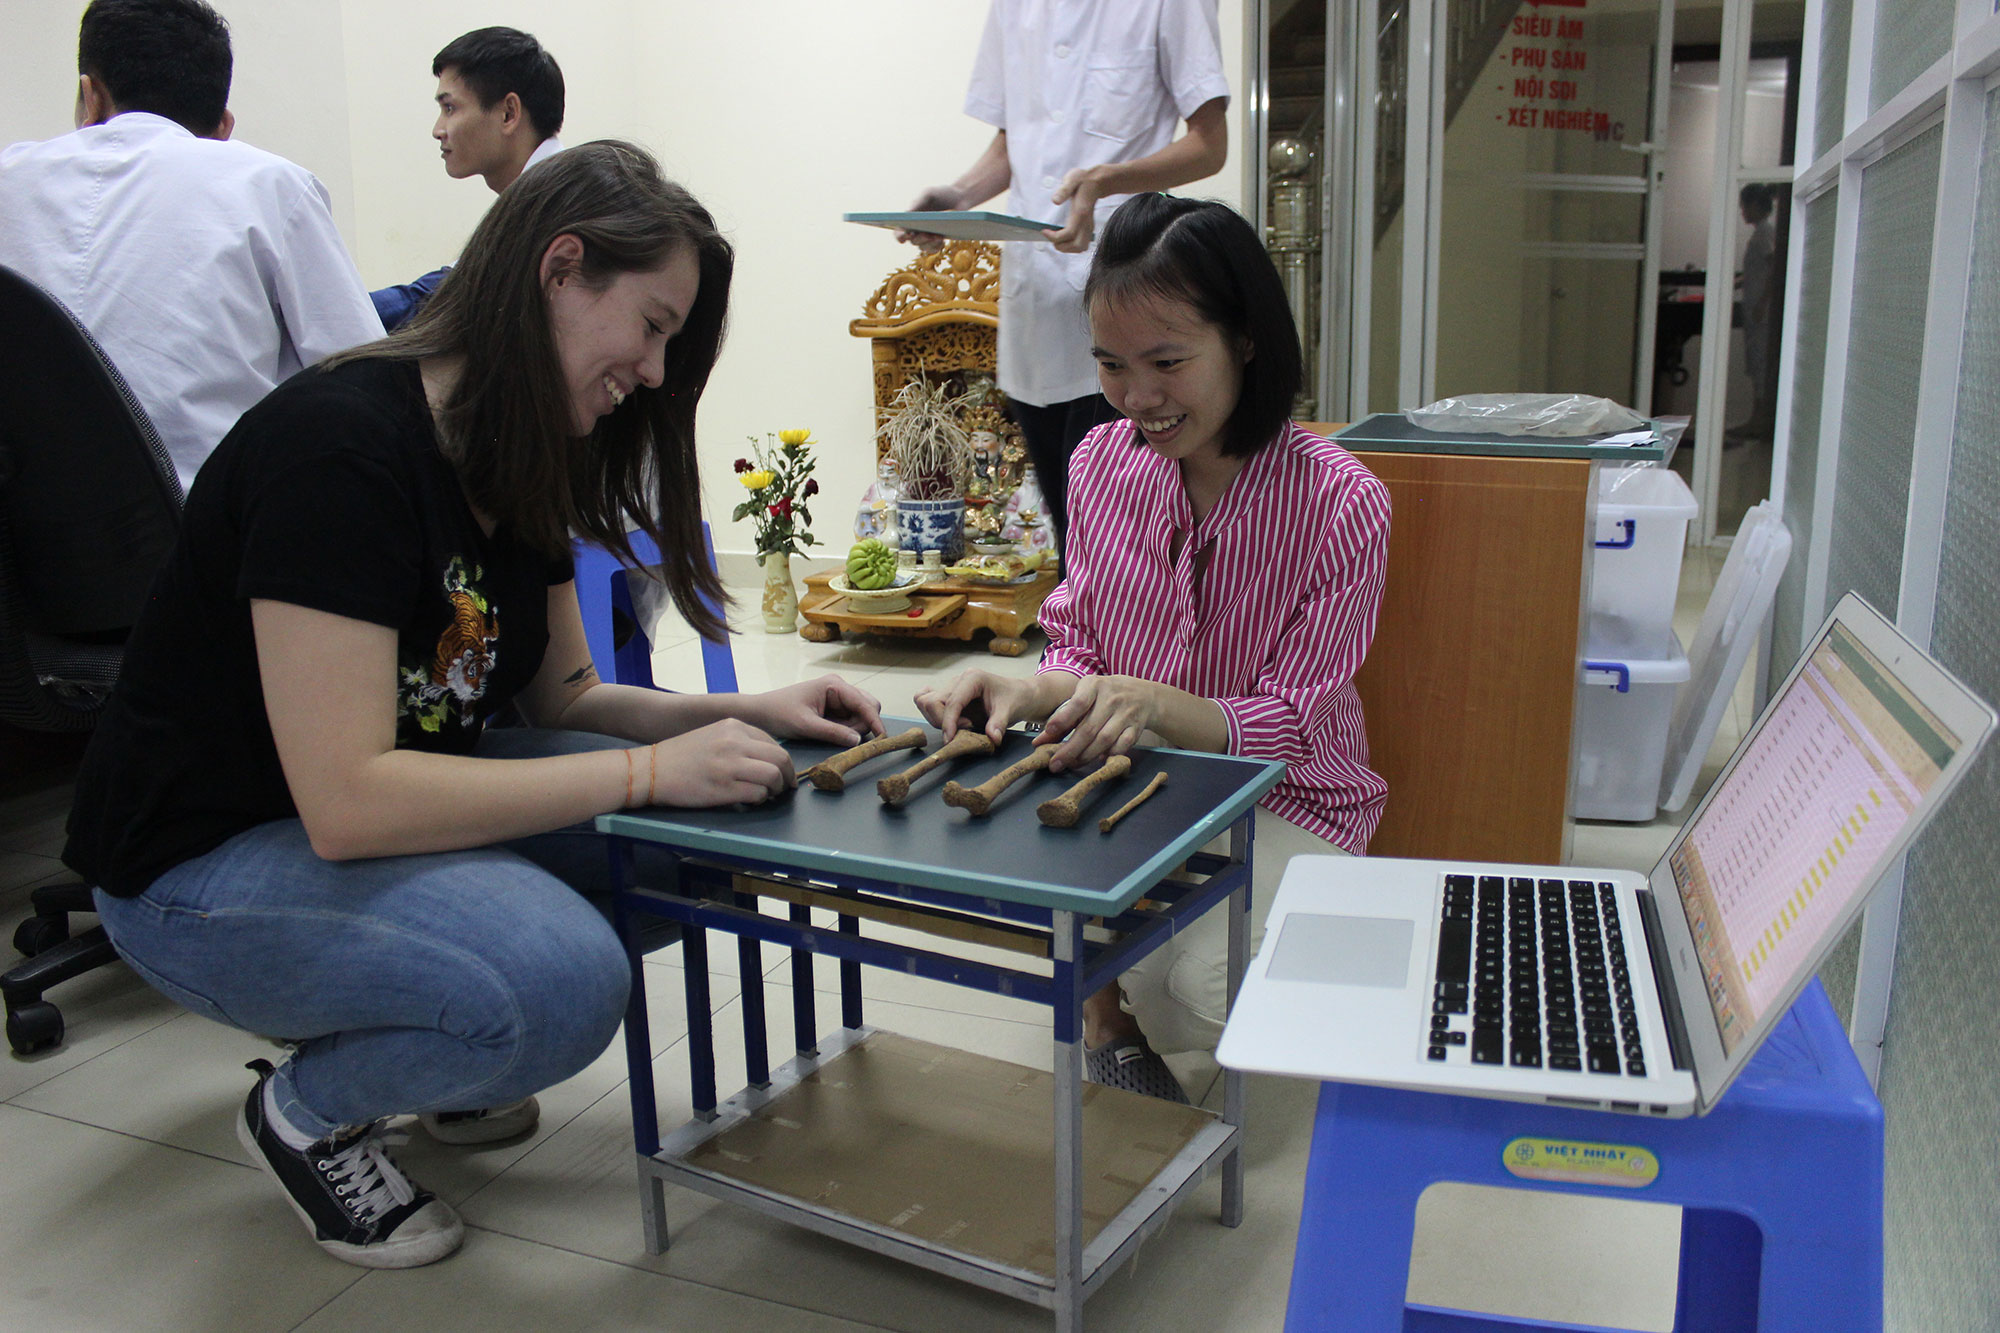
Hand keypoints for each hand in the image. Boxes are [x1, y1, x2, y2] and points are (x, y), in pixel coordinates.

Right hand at [647, 720, 794, 806]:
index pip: (773, 743)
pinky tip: (750, 801)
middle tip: (784, 788)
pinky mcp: (724, 787)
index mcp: (733, 726)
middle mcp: (735, 741)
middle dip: (787, 776)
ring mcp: (730, 764)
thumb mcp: (713, 735)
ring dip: (775, 789)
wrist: (651, 770)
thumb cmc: (681, 756)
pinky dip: (760, 800)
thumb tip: (768, 759)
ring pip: (774, 776)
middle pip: (780, 758)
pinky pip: (758, 793)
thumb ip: (739, 741)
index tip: (783, 774)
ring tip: (767, 795)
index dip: (782, 762)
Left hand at [744, 674, 883, 747]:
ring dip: (855, 728)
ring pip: (862, 715)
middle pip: (868, 707)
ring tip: (832, 735)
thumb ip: (833, 733)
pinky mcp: (835, 708)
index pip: (864, 703)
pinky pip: (852, 720)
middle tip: (847, 739)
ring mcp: (838, 698)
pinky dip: (848, 730)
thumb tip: (858, 741)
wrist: (761, 713)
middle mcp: (840, 688)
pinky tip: (832, 733)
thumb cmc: (780, 714)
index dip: (874, 721)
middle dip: (864, 725)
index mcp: (834, 685)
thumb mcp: (806, 726)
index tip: (883, 738)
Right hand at [895, 185, 964, 250]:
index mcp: (910, 219)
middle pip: (913, 241)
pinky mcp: (937, 241)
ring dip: (929, 243)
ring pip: (922, 247)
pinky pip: (934, 249)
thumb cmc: (940, 194)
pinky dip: (937, 246)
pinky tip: (942, 240)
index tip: (906, 235)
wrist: (959, 198)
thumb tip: (908, 214)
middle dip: (919, 238)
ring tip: (938, 236)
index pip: (899, 232)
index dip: (900, 235)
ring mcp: (927, 237)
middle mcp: (916, 230)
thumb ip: (918, 202)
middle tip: (926, 234)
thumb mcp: (929, 194)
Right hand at [914, 669, 1040, 744]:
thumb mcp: (1010, 711)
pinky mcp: (949, 695)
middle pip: (933, 702)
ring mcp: (952, 686)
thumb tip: (992, 738)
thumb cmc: (1015, 699)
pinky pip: (926, 700)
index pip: (951, 701)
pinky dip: (931, 713)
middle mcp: (959, 680)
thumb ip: (998, 724)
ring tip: (962, 726)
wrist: (1020, 695)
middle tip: (966, 730)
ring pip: (926, 702)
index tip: (950, 740)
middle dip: (944, 721)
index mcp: (972, 678)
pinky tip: (948, 720)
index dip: (948, 722)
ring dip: (938, 719)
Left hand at [1037, 674, 1157, 771]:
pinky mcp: (1137, 727)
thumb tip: (1040, 741)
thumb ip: (1064, 716)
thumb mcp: (1086, 695)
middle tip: (1055, 764)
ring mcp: (1126, 713)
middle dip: (1070, 750)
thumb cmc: (1105, 695)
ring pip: (1104, 740)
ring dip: (1086, 756)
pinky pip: (1122, 746)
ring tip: (1072, 764)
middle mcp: (1112, 698)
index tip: (1048, 732)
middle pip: (1089, 729)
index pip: (1078, 703)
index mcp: (1094, 685)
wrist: (1144, 694)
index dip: (1062, 719)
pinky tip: (1098, 760)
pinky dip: (1110, 755)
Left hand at [1044, 169, 1101, 252]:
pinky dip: (1071, 246)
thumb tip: (1055, 200)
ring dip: (1067, 248)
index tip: (1044, 231)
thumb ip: (1064, 189)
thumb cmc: (1083, 180)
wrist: (1096, 182)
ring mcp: (1089, 227)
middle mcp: (1087, 223)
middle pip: (1077, 246)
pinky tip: (1063, 238)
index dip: (1055, 236)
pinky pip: (1082, 244)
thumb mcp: (1072, 179)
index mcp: (1081, 212)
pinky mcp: (1088, 228)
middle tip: (1050, 237)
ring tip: (1056, 239)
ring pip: (1081, 247)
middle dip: (1062, 246)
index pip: (1069, 233)